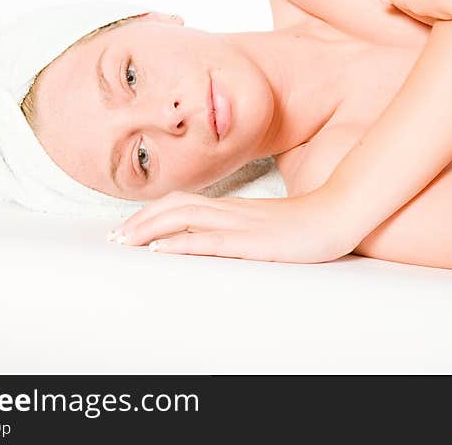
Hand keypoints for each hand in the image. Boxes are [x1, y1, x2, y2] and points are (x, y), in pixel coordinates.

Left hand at [107, 187, 362, 262]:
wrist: (337, 214)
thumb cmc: (306, 223)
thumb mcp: (267, 225)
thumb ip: (242, 228)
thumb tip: (221, 238)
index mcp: (233, 208)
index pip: (182, 203)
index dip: (152, 212)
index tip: (129, 228)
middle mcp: (231, 211)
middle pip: (174, 206)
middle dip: (140, 220)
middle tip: (115, 238)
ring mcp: (240, 224)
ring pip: (184, 219)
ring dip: (150, 229)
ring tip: (125, 242)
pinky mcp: (251, 240)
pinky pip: (209, 240)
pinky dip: (180, 243)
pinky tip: (161, 249)